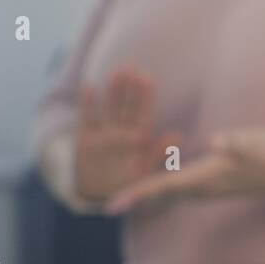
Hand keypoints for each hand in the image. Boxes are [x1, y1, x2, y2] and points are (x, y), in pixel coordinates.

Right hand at [74, 66, 179, 203]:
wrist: (98, 196)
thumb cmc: (128, 185)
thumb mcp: (145, 174)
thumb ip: (159, 154)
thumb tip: (179, 136)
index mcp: (139, 140)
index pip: (143, 114)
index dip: (145, 98)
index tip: (148, 79)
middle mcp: (123, 133)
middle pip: (127, 107)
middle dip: (130, 88)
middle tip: (132, 67)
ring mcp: (104, 134)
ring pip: (110, 108)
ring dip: (113, 91)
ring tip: (117, 72)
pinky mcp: (85, 139)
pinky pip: (87, 119)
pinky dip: (88, 104)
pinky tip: (89, 87)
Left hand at [105, 128, 264, 213]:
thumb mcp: (255, 143)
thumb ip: (236, 142)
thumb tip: (217, 141)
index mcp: (206, 177)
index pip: (163, 187)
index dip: (136, 194)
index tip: (111, 205)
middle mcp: (203, 187)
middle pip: (159, 196)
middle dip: (134, 200)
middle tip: (103, 207)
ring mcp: (208, 188)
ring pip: (168, 196)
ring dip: (146, 197)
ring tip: (122, 199)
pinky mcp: (213, 184)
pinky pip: (178, 191)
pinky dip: (160, 191)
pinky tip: (154, 187)